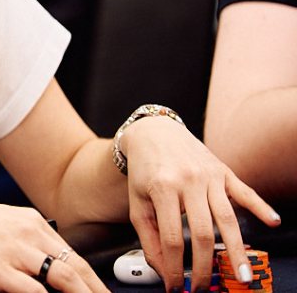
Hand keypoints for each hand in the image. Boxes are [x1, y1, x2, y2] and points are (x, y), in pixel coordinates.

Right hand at [0, 193, 107, 292]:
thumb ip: (22, 243)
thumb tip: (39, 266)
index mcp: (31, 221)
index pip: (72, 254)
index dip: (92, 279)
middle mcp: (30, 233)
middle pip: (77, 268)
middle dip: (97, 291)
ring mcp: (17, 251)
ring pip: (65, 278)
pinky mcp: (1, 270)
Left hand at [118, 116, 280, 291]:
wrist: (154, 133)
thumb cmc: (144, 172)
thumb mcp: (137, 203)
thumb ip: (148, 237)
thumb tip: (163, 270)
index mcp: (162, 188)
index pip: (172, 237)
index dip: (174, 266)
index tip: (175, 286)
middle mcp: (188, 181)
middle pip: (202, 232)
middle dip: (204, 266)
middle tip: (203, 288)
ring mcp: (209, 175)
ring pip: (227, 217)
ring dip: (236, 249)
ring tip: (243, 274)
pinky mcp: (224, 171)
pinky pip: (245, 191)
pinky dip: (260, 207)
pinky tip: (272, 222)